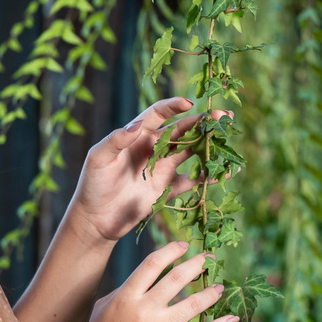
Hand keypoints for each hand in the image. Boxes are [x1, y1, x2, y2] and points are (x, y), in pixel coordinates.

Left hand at [65, 97, 231, 244]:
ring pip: (191, 151)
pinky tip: (226, 172)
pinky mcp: (168, 188)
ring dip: (209, 144)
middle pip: (182, 130)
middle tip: (223, 114)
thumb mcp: (99, 158)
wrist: (95, 218)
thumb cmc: (93, 184)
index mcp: (137, 136)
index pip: (157, 114)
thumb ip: (116, 140)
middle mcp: (153, 148)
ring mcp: (162, 168)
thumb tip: (137, 125)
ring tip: (228, 137)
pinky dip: (209, 177)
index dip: (172, 106)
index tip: (188, 103)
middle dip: (202, 121)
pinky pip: (193, 180)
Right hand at [72, 241, 238, 321]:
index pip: (152, 264)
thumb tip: (140, 281)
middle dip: (196, 264)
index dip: (171, 251)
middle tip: (209, 258)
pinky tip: (231, 319)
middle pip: (176, 278)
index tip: (183, 245)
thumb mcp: (104, 309)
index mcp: (126, 296)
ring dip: (210, 293)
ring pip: (193, 304)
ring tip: (220, 287)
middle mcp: (143, 309)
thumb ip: (123, 292)